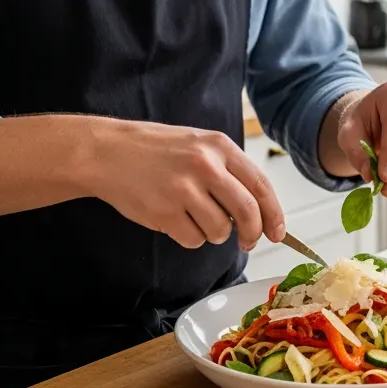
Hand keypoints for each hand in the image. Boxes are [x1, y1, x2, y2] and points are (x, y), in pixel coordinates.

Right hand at [81, 119, 283, 251]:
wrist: (108, 151)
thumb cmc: (156, 150)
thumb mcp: (199, 145)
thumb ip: (228, 171)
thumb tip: (258, 211)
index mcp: (219, 146)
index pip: (261, 186)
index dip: (274, 214)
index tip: (278, 233)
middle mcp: (205, 165)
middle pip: (247, 212)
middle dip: (252, 234)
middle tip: (247, 242)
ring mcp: (183, 189)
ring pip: (219, 230)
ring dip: (213, 234)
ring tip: (194, 216)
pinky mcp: (163, 212)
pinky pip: (192, 240)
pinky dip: (189, 238)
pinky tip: (175, 220)